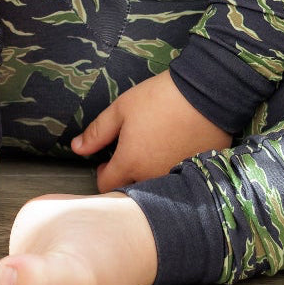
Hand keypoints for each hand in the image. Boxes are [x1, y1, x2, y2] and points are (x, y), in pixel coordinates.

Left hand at [70, 69, 232, 192]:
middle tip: (127, 157)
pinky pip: (178, 180)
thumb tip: (76, 148)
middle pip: (131, 189)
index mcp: (131, 163)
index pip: (106, 186)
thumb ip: (97, 132)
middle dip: (124, 177)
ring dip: (147, 176)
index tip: (104, 163)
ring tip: (150, 153)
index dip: (101, 175)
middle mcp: (153, 178)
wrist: (207, 94)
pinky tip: (173, 152)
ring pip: (154, 186)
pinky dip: (171, 170)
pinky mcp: (197, 173)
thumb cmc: (161, 99)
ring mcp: (176, 178)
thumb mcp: (121, 109)